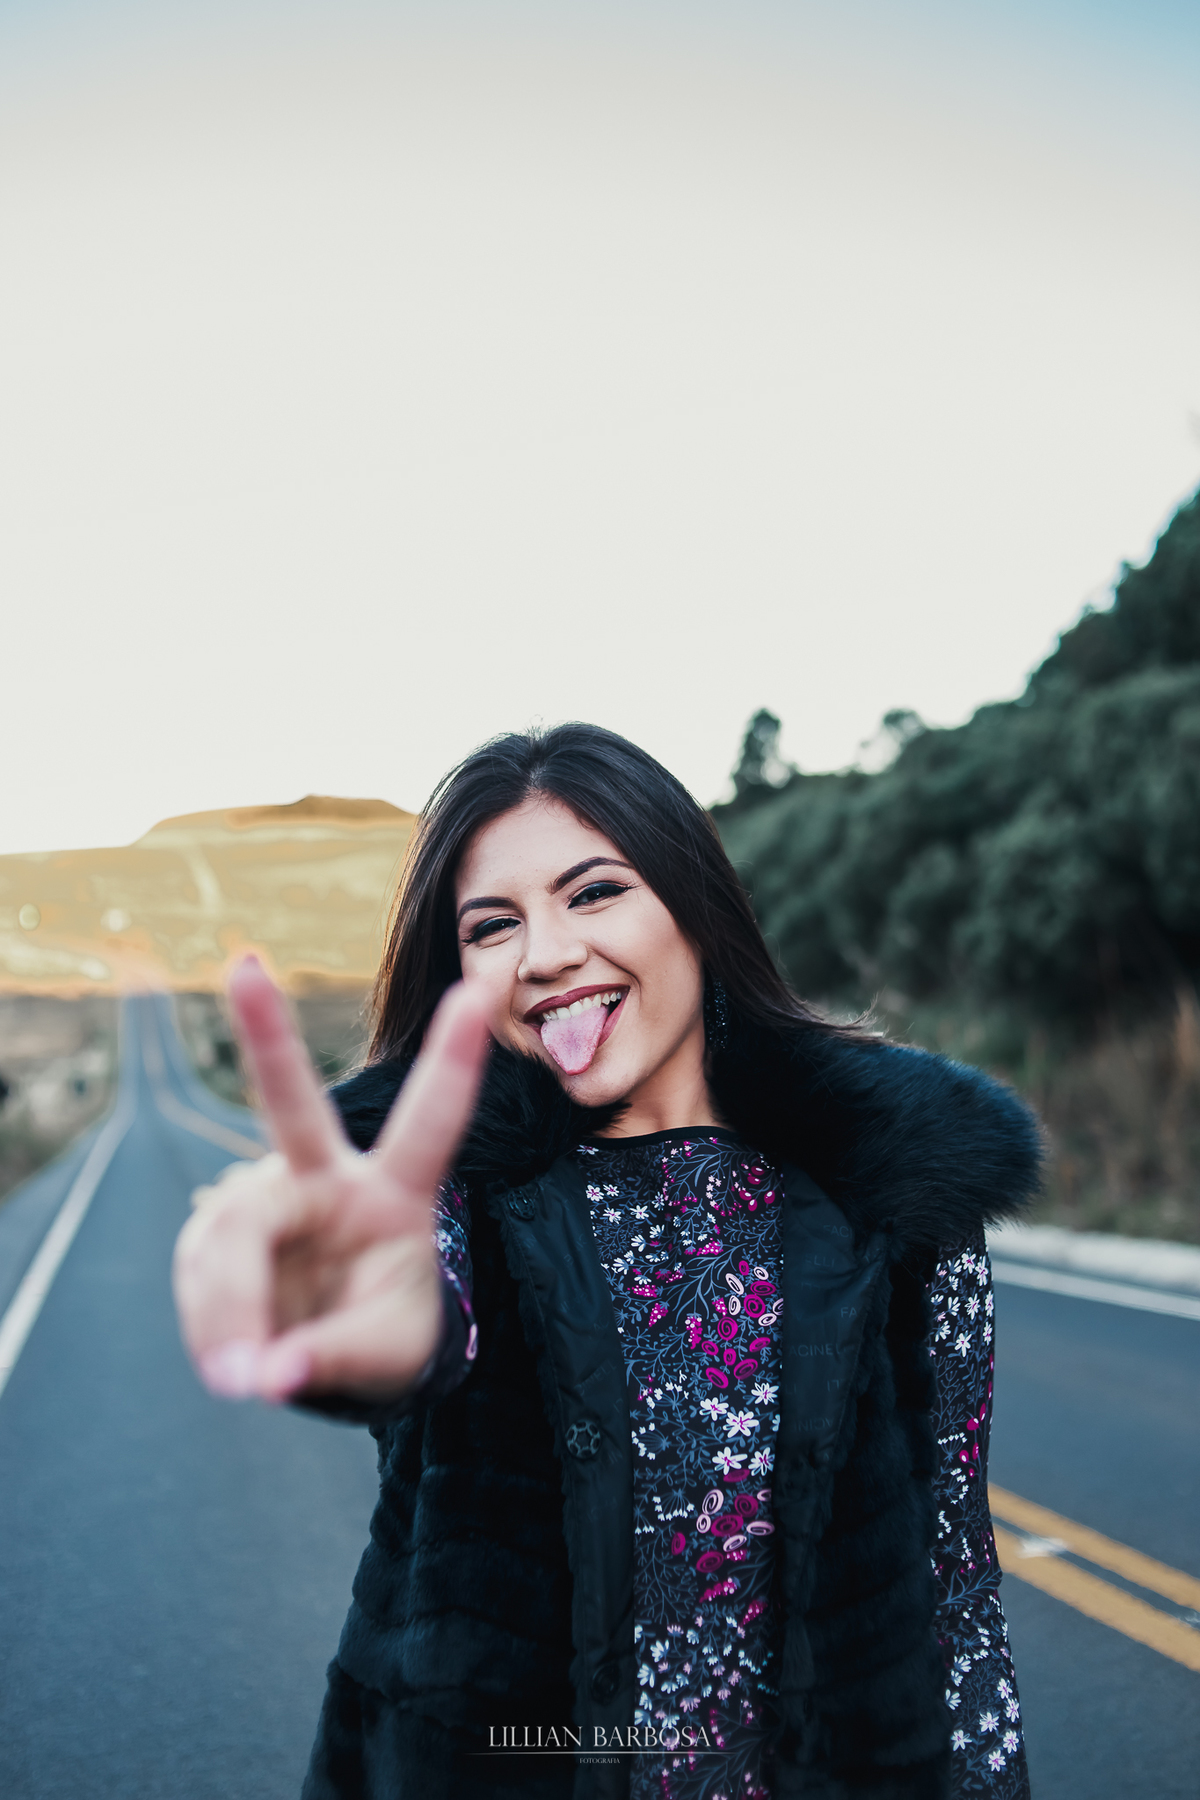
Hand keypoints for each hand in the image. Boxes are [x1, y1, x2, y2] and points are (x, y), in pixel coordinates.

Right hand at [172, 957, 490, 1403]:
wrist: (335, 1350)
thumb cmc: (383, 1333)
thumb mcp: (388, 1353)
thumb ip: (334, 1357)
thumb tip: (266, 1374)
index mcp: (396, 1191)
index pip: (430, 1121)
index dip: (456, 1059)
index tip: (480, 990)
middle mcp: (326, 1177)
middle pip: (291, 1104)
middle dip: (267, 1032)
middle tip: (245, 966)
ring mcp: (264, 1199)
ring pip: (229, 1237)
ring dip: (227, 1313)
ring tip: (243, 1381)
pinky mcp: (217, 1231)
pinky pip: (200, 1278)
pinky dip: (213, 1332)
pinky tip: (233, 1366)